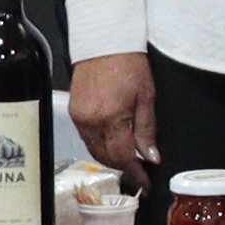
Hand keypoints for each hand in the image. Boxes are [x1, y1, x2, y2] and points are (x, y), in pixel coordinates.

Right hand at [71, 49, 155, 170]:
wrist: (103, 40)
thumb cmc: (131, 65)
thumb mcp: (146, 96)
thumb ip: (147, 130)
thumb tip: (151, 158)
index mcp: (112, 118)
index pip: (122, 157)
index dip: (135, 174)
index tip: (146, 184)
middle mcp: (91, 122)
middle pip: (106, 157)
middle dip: (124, 168)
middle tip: (140, 171)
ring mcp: (79, 118)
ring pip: (94, 150)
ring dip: (111, 158)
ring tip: (128, 159)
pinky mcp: (73, 111)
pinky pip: (86, 138)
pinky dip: (100, 145)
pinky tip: (112, 142)